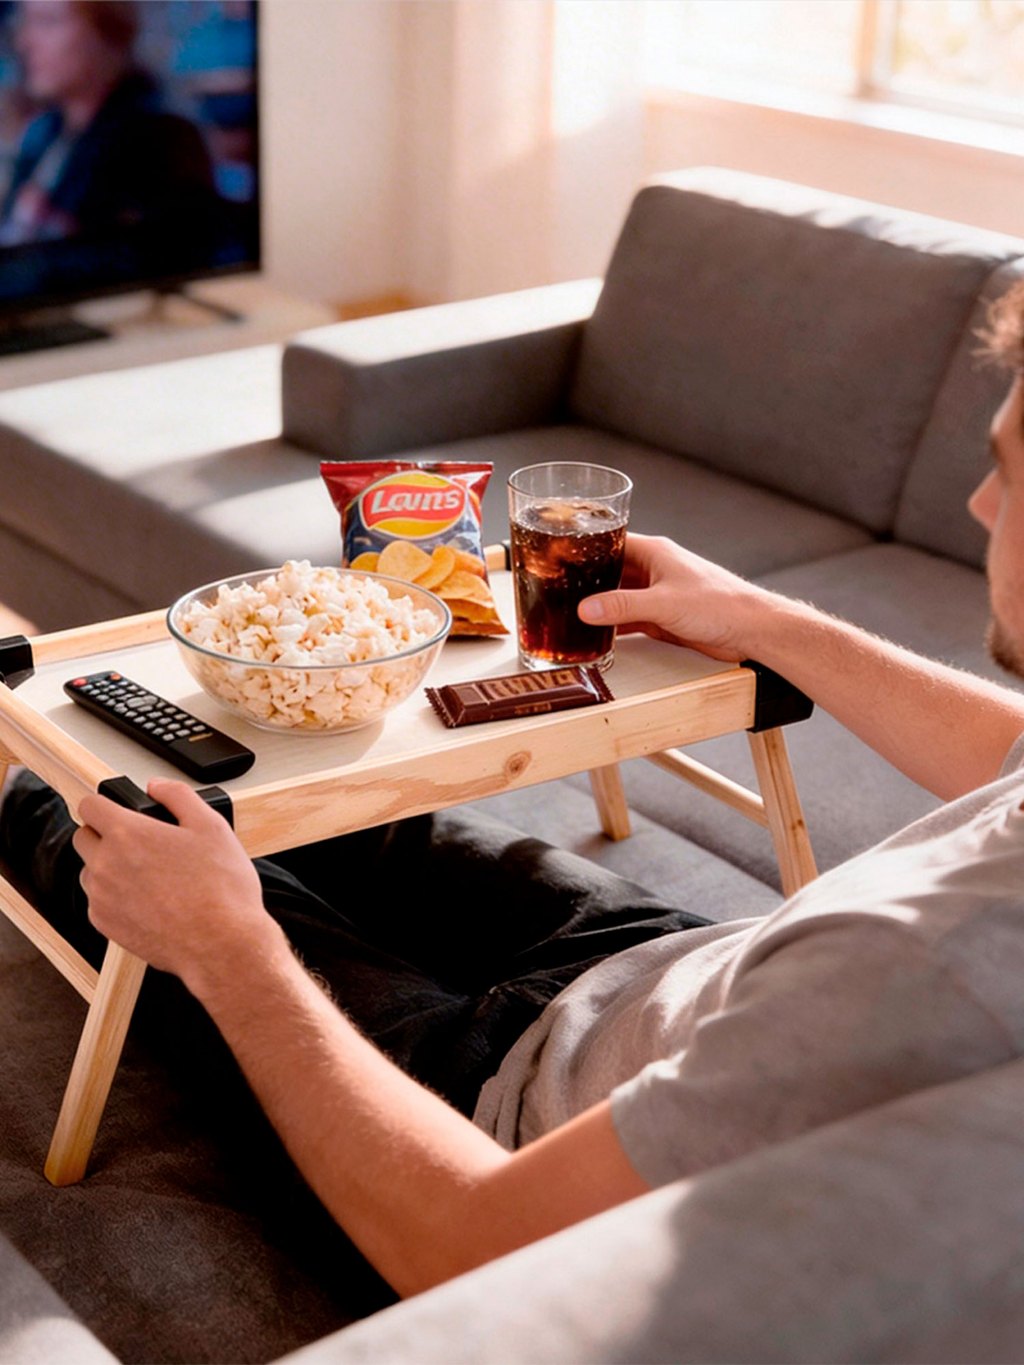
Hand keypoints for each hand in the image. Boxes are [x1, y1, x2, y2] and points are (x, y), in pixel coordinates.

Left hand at [73, 778, 282, 996]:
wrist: (221, 944)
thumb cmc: (220, 889)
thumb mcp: (211, 826)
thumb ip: (178, 796)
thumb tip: (157, 786)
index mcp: (127, 833)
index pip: (89, 805)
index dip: (104, 803)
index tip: (117, 810)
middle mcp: (105, 864)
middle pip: (83, 837)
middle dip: (104, 834)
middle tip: (138, 843)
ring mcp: (101, 897)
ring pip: (89, 871)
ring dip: (108, 867)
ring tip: (148, 876)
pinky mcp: (105, 925)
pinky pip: (98, 902)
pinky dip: (115, 898)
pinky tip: (148, 900)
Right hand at [578, 533, 776, 661]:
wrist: (751, 630)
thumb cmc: (720, 604)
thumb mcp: (663, 604)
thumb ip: (622, 606)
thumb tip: (586, 609)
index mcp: (654, 552)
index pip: (611, 541)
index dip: (585, 547)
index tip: (559, 556)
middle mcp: (654, 569)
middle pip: (610, 570)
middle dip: (587, 580)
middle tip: (556, 588)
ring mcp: (658, 593)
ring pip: (618, 596)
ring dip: (600, 605)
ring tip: (569, 612)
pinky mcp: (663, 617)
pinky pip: (629, 619)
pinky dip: (614, 625)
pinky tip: (597, 633)